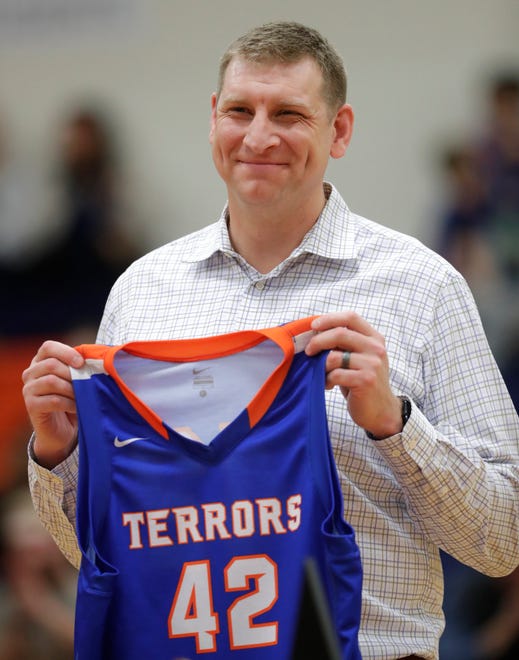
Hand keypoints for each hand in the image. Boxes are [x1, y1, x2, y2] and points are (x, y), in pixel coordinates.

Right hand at [22, 341, 83, 468]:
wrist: (61, 429)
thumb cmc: (71, 399)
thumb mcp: (75, 379)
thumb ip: (80, 367)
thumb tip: (98, 357)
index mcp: (41, 361)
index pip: (48, 347)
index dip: (66, 352)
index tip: (81, 363)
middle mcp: (30, 373)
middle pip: (51, 364)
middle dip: (72, 374)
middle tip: (85, 384)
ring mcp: (28, 389)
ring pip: (52, 381)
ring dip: (72, 389)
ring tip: (81, 396)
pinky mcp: (31, 405)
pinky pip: (53, 400)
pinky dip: (69, 403)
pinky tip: (76, 407)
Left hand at [305, 311, 401, 437]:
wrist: (381, 410)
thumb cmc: (362, 382)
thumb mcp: (358, 357)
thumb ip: (344, 344)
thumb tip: (315, 332)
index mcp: (374, 338)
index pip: (350, 317)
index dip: (329, 319)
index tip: (313, 326)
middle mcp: (376, 348)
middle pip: (340, 333)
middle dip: (318, 341)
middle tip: (308, 351)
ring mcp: (372, 364)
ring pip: (334, 356)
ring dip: (321, 365)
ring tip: (321, 373)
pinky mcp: (366, 380)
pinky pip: (335, 374)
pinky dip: (326, 380)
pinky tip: (327, 385)